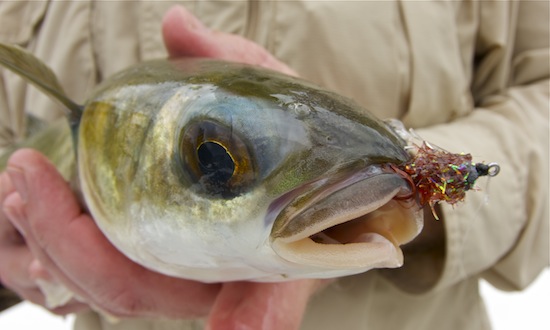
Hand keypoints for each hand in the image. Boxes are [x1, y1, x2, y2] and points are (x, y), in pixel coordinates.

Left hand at [0, 6, 321, 328]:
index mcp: (269, 252)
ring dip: (50, 244)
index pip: (253, 300)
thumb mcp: (278, 98)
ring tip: (16, 185)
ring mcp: (184, 275)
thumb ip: (233, 64)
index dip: (241, 310)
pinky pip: (102, 267)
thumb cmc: (300, 141)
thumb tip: (176, 25)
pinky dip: (60, 240)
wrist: (306, 169)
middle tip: (25, 180)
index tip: (200, 309)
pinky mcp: (158, 257)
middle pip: (134, 291)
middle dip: (70, 245)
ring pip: (108, 286)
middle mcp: (221, 277)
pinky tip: (31, 198)